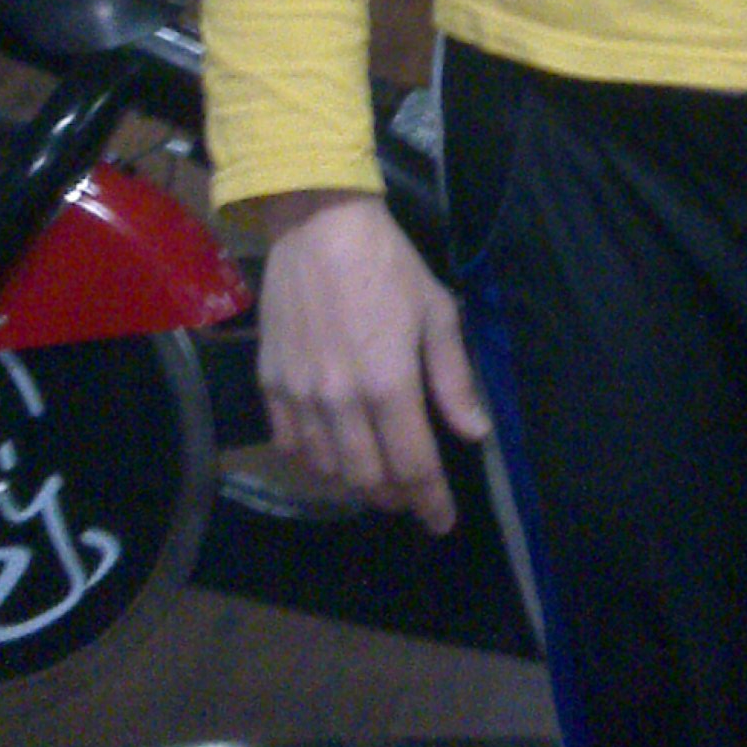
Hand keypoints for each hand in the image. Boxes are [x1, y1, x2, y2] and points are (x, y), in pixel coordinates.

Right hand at [256, 189, 490, 530]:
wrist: (317, 225)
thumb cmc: (387, 264)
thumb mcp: (436, 311)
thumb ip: (453, 378)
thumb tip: (475, 433)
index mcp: (390, 383)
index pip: (413, 465)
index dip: (431, 502)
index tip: (442, 522)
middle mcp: (341, 400)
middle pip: (368, 478)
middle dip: (395, 496)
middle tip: (411, 494)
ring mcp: (300, 395)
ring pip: (327, 469)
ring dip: (355, 482)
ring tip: (376, 475)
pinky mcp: (270, 383)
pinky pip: (290, 444)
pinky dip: (314, 461)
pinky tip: (331, 453)